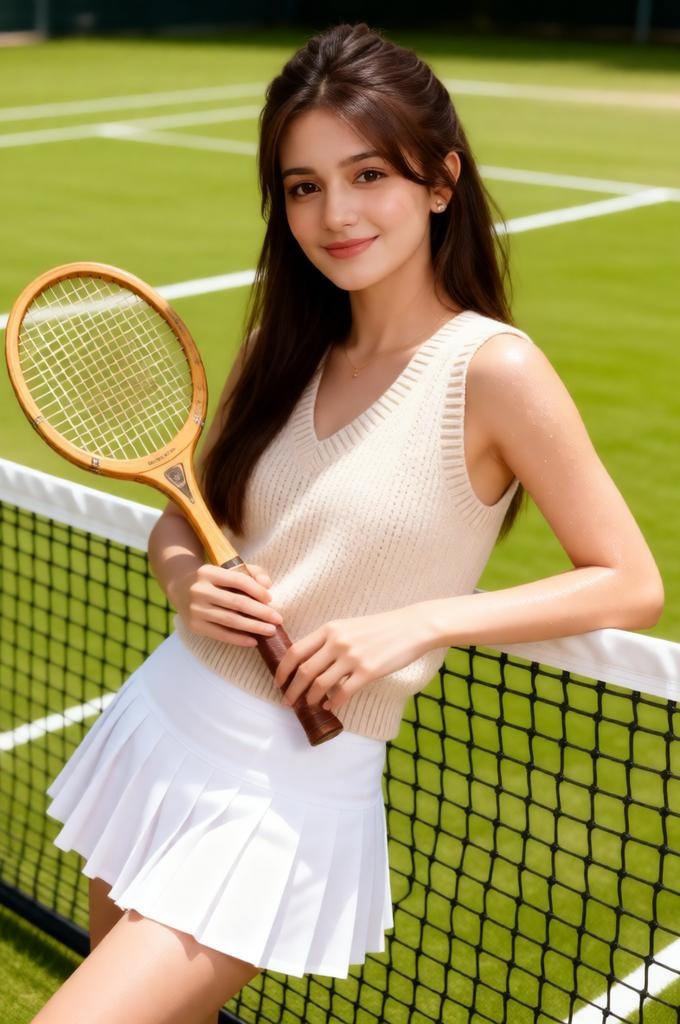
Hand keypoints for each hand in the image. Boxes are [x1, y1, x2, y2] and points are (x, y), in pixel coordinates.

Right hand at [168, 563, 282, 646]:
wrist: (180, 588)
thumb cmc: (213, 579)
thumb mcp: (228, 569)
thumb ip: (251, 573)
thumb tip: (267, 585)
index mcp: (209, 572)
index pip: (238, 580)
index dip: (256, 590)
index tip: (271, 599)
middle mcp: (200, 590)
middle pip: (236, 602)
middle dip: (260, 612)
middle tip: (278, 619)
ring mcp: (195, 609)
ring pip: (230, 620)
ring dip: (253, 627)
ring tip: (270, 631)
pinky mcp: (194, 626)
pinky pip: (220, 634)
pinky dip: (238, 639)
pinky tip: (253, 641)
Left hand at [272, 607, 432, 711]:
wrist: (411, 627)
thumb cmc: (380, 628)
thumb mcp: (349, 626)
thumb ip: (330, 640)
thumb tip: (310, 662)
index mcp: (330, 629)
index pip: (295, 651)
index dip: (282, 670)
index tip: (279, 682)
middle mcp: (337, 642)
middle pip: (303, 671)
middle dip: (292, 690)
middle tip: (287, 701)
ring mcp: (352, 657)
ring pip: (320, 685)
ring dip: (310, 699)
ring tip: (308, 706)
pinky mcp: (368, 671)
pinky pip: (343, 692)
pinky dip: (333, 703)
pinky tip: (331, 707)